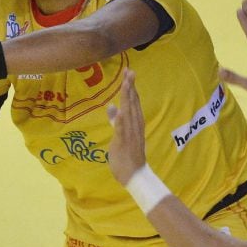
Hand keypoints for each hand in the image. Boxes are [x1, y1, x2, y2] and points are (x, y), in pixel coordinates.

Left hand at [107, 69, 146, 185]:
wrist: (135, 175)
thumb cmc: (127, 155)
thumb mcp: (120, 134)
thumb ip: (116, 121)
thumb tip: (111, 106)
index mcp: (134, 124)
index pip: (132, 102)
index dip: (130, 87)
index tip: (128, 73)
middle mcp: (135, 126)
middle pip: (132, 103)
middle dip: (130, 87)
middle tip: (130, 70)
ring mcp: (130, 134)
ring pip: (129, 113)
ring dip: (128, 98)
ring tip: (126, 83)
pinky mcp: (124, 143)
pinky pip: (122, 130)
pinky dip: (121, 120)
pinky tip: (119, 110)